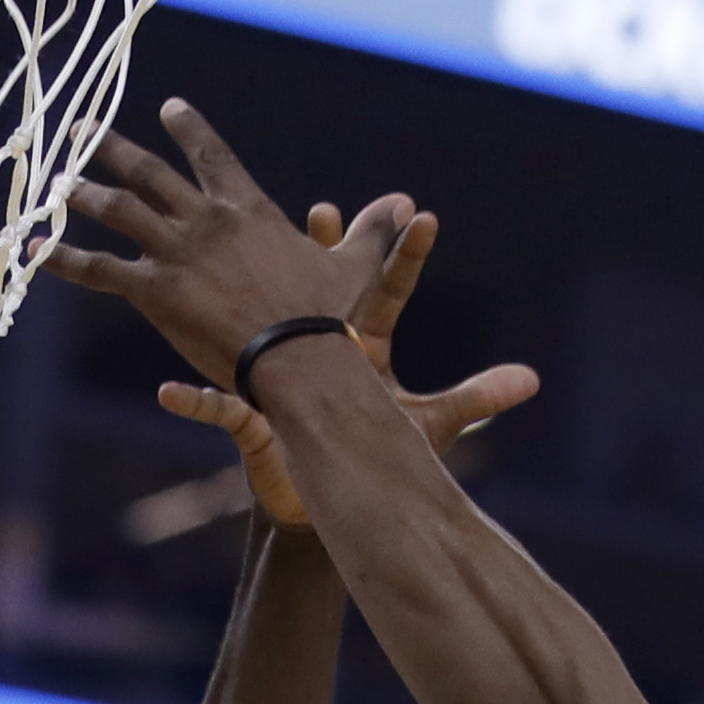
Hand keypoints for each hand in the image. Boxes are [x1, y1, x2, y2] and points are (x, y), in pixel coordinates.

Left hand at [44, 101, 401, 389]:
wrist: (297, 355)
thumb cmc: (328, 319)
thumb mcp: (355, 268)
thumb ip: (375, 234)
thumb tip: (411, 207)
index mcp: (246, 207)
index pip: (211, 155)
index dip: (188, 129)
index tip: (169, 109)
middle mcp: (203, 218)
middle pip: (148, 173)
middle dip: (112, 150)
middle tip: (85, 135)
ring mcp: (174, 251)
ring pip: (116, 210)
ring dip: (82, 193)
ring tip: (56, 182)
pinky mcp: (153, 290)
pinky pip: (98, 269)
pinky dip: (63, 258)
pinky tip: (33, 251)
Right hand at [156, 203, 539, 528]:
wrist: (326, 491)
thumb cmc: (374, 451)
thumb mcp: (428, 426)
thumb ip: (476, 399)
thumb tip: (533, 380)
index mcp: (359, 347)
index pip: (385, 293)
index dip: (403, 257)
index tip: (419, 213)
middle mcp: (315, 350)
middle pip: (315, 294)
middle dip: (317, 254)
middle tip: (324, 212)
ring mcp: (277, 379)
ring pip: (255, 337)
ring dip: (239, 308)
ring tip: (230, 268)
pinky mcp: (249, 422)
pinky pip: (216, 410)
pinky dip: (194, 404)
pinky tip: (170, 392)